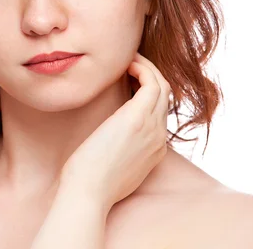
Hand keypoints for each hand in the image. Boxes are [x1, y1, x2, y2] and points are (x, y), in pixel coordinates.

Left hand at [60, 52, 170, 211]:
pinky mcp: (138, 118)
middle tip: (128, 64)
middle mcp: (159, 137)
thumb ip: (117, 148)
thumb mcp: (111, 164)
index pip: (159, 112)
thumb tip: (105, 135)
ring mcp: (153, 128)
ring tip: (126, 60)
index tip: (126, 81)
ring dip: (146, 68)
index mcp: (154, 149)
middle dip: (149, 75)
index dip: (145, 92)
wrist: (87, 192)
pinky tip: (125, 64)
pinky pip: (152, 83)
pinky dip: (142, 69)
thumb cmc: (88, 180)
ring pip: (162, 86)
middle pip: (165, 96)